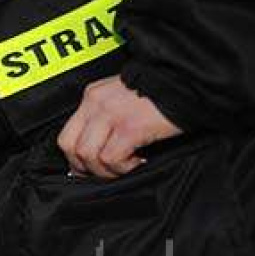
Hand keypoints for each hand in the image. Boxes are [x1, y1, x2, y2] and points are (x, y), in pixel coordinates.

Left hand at [57, 75, 182, 178]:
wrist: (188, 82)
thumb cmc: (160, 93)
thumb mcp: (122, 98)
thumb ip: (104, 118)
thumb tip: (94, 150)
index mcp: (92, 96)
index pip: (67, 133)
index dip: (74, 158)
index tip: (87, 169)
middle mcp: (96, 103)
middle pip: (70, 146)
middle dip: (85, 167)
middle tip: (106, 173)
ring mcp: (111, 115)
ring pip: (88, 155)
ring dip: (106, 170)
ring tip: (126, 166)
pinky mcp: (130, 127)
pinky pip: (111, 158)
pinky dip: (123, 167)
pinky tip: (139, 161)